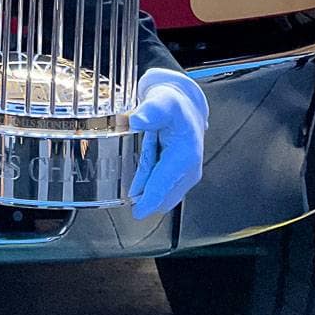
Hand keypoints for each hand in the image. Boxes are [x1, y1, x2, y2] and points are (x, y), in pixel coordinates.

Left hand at [128, 72, 207, 220]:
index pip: (164, 186)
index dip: (149, 201)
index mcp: (185, 156)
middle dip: (143, 194)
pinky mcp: (181, 178)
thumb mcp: (162, 101)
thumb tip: (137, 120)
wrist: (186, 108)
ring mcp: (186, 177)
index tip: (136, 212)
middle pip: (161, 195)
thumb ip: (151, 110)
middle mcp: (189, 171)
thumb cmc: (175, 105)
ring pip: (161, 193)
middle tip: (126, 172)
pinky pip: (161, 188)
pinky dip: (149, 184)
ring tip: (138, 161)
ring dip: (145, 186)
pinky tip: (140, 171)